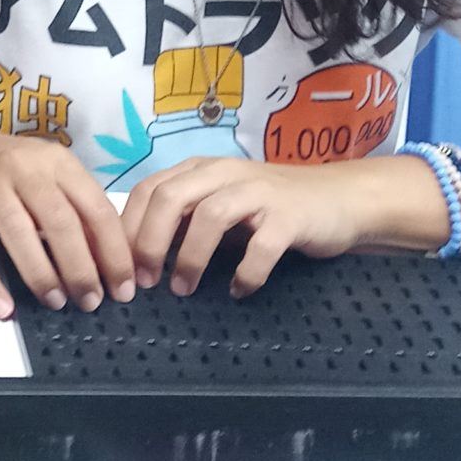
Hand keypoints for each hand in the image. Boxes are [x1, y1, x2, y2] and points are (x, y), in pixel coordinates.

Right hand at [0, 118, 134, 318]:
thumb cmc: (7, 171)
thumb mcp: (47, 176)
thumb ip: (75, 209)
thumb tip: (110, 262)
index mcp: (56, 162)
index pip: (95, 208)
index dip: (114, 252)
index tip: (124, 288)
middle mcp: (23, 169)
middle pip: (60, 223)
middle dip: (81, 269)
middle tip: (91, 302)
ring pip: (19, 235)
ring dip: (41, 275)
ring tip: (56, 303)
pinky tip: (3, 307)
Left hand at [120, 158, 372, 296]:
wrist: (340, 198)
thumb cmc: (271, 209)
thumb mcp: (221, 207)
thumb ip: (184, 221)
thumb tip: (138, 257)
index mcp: (201, 170)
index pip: (148, 190)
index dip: (128, 229)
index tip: (120, 268)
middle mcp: (225, 173)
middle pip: (170, 197)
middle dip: (149, 242)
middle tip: (144, 282)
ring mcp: (259, 192)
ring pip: (210, 215)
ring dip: (190, 257)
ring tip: (183, 289)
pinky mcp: (291, 216)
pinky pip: (262, 245)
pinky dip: (246, 272)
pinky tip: (241, 290)